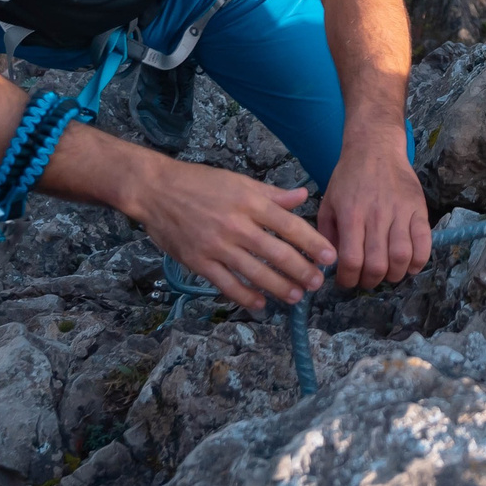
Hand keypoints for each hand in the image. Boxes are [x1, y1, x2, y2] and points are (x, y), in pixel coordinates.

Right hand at [127, 154, 335, 311]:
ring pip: (255, 272)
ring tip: (296, 296)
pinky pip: (227, 284)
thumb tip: (302, 195)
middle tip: (317, 283)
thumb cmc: (200, 183)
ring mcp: (217, 245)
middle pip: (276, 253)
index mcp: (250, 202)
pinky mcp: (199, 261)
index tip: (329, 258)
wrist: (156, 190)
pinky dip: (245, 297)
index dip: (312, 243)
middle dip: (301, 271)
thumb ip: (272, 194)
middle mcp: (236, 224)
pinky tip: (260, 304)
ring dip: (279, 287)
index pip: (289, 225)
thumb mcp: (239, 181)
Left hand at [315, 130, 431, 290]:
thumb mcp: (328, 203)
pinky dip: (418, 262)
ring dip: (394, 275)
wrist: (375, 148)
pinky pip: (424, 243)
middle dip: (370, 280)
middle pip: (378, 264)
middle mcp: (376, 215)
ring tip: (387, 273)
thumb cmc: (348, 177)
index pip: (352, 260)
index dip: (349, 280)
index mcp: (351, 215)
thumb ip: (326, 234)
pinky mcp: (419, 209)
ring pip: (401, 258)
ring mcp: (400, 212)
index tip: (347, 282)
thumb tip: (328, 264)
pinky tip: (409, 265)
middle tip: (367, 279)